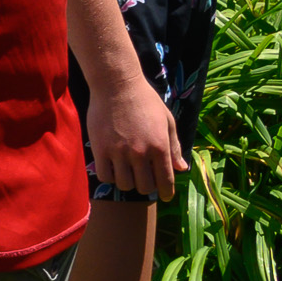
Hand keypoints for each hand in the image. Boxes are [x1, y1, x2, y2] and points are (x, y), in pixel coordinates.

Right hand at [85, 69, 184, 200]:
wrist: (117, 85)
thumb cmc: (145, 100)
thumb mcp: (167, 120)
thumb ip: (174, 146)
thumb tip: (182, 168)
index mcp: (160, 145)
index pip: (166, 180)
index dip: (167, 192)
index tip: (166, 196)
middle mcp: (140, 152)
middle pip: (144, 187)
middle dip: (147, 187)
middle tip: (144, 179)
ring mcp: (119, 152)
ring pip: (124, 185)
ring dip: (128, 182)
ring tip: (127, 173)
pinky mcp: (100, 149)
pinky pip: (105, 176)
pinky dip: (110, 176)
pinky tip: (113, 167)